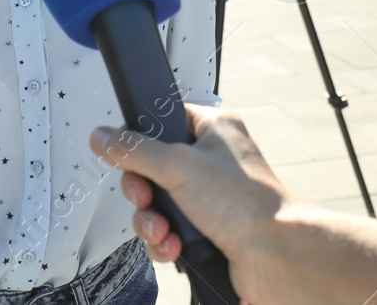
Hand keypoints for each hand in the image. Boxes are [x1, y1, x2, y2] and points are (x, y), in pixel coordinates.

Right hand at [93, 105, 286, 298]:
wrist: (273, 256)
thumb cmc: (246, 203)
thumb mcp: (178, 166)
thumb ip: (134, 150)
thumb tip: (103, 136)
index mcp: (213, 129)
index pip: (164, 120)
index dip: (142, 139)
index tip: (127, 153)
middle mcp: (212, 161)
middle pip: (152, 168)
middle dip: (143, 191)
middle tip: (147, 196)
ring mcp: (209, 197)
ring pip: (157, 203)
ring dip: (152, 221)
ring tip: (164, 229)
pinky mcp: (206, 228)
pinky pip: (168, 230)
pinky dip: (165, 240)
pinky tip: (174, 245)